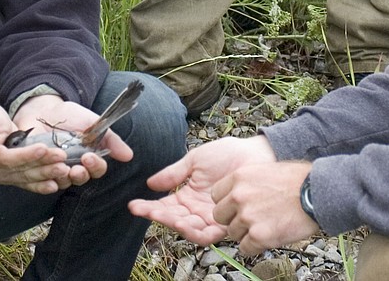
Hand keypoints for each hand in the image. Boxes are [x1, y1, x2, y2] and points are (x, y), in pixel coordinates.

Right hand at [0, 101, 97, 193]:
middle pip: (20, 170)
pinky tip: (55, 185)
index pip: (7, 159)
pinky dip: (41, 185)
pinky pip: (27, 183)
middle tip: (61, 158)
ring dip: (46, 174)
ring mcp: (2, 177)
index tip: (43, 148)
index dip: (26, 155)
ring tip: (64, 169)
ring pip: (27, 177)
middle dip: (42, 164)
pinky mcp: (11, 178)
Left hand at [11, 94, 134, 186]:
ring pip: (63, 182)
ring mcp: (55, 169)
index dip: (95, 166)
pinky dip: (45, 181)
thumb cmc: (68, 116)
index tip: (89, 156)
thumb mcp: (91, 122)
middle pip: (82, 179)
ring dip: (64, 178)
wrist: (41, 109)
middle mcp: (74, 166)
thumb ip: (110, 139)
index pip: (97, 168)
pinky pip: (42, 182)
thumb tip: (129, 156)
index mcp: (89, 156)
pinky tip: (46, 175)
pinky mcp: (37, 170)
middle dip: (81, 175)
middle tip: (76, 168)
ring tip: (61, 169)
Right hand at [128, 136, 276, 245]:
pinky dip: (193, 231)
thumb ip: (174, 174)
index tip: (134, 205)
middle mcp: (196, 210)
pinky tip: (183, 221)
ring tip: (161, 214)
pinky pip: (207, 234)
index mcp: (187, 196)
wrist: (254, 155)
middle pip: (173, 220)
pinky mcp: (225, 223)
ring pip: (187, 230)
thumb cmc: (228, 154)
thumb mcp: (195, 160)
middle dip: (157, 216)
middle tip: (146, 210)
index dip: (148, 207)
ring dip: (172, 224)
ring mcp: (210, 217)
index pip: (164, 205)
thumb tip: (150, 184)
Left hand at [212, 160, 316, 256]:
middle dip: (232, 219)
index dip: (227, 203)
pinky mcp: (259, 236)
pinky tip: (268, 236)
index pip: (216, 195)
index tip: (236, 206)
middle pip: (219, 216)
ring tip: (264, 226)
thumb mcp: (265, 170)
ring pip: (232, 233)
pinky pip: (245, 248)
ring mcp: (247, 217)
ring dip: (245, 233)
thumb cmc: (298, 180)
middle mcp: (239, 196)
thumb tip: (236, 196)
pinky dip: (255, 246)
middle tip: (249, 219)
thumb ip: (247, 183)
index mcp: (239, 177)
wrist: (317, 192)